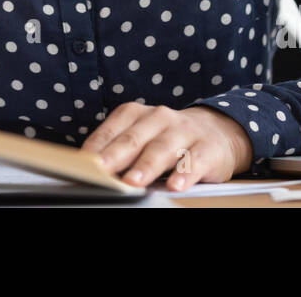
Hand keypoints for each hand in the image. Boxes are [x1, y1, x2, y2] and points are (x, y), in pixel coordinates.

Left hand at [81, 102, 253, 190]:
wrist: (217, 132)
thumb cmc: (168, 139)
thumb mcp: (142, 137)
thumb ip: (118, 150)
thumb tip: (90, 171)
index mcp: (137, 114)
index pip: (112, 130)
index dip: (96, 147)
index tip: (82, 164)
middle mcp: (159, 118)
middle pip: (134, 138)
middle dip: (116, 155)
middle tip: (101, 170)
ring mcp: (184, 131)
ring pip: (163, 148)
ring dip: (146, 166)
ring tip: (133, 182)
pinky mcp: (207, 148)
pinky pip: (195, 161)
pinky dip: (185, 173)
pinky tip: (176, 185)